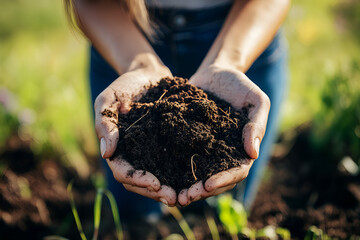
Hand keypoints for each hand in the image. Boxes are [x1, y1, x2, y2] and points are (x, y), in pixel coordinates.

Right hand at [94, 67, 176, 205]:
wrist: (148, 74)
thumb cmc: (125, 85)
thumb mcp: (109, 98)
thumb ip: (105, 123)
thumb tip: (106, 154)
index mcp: (117, 147)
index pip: (123, 171)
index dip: (137, 180)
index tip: (155, 183)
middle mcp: (133, 154)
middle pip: (139, 182)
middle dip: (154, 192)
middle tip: (173, 198)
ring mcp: (149, 151)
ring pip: (155, 178)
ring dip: (167, 190)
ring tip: (184, 197)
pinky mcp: (166, 146)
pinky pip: (170, 165)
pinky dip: (178, 176)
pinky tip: (192, 182)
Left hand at [178, 64, 269, 205]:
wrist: (215, 73)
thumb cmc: (239, 84)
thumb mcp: (255, 99)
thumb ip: (257, 124)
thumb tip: (253, 154)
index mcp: (241, 149)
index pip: (237, 172)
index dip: (224, 181)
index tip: (208, 184)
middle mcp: (223, 154)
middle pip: (215, 180)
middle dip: (201, 191)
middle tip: (184, 197)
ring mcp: (204, 149)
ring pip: (197, 175)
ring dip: (185, 187)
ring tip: (171, 195)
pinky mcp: (187, 141)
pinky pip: (181, 159)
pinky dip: (172, 171)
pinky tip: (160, 176)